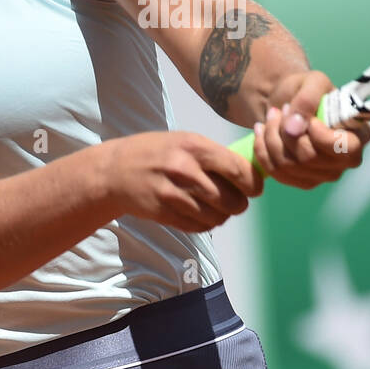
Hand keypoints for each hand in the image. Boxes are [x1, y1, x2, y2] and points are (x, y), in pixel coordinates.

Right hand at [101, 131, 264, 232]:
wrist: (114, 170)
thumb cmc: (156, 153)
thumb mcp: (184, 141)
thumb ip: (214, 155)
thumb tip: (251, 171)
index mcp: (194, 146)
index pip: (239, 170)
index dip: (254, 183)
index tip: (255, 188)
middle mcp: (184, 169)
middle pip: (232, 200)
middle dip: (239, 204)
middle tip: (237, 201)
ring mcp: (172, 193)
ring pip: (216, 217)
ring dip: (221, 216)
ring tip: (216, 208)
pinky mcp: (163, 213)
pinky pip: (198, 226)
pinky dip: (205, 224)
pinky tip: (199, 214)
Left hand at [250, 71, 369, 189]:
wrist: (290, 103)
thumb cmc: (308, 90)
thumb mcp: (311, 82)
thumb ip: (307, 99)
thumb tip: (295, 129)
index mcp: (359, 135)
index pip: (344, 148)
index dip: (319, 135)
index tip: (307, 118)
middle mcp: (347, 161)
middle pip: (309, 157)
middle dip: (285, 131)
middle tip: (279, 111)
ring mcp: (325, 174)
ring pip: (288, 165)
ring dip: (271, 138)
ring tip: (270, 117)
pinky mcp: (304, 182)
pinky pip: (276, 172)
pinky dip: (262, 150)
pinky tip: (261, 132)